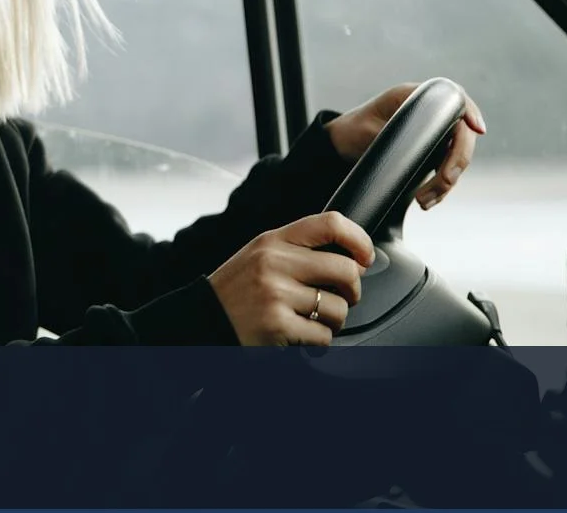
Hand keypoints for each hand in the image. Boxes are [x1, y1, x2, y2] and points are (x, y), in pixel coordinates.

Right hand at [208, 212, 372, 346]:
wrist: (201, 320)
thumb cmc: (235, 291)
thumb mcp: (260, 256)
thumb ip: (298, 252)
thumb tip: (355, 260)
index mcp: (273, 240)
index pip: (330, 223)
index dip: (359, 239)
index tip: (364, 256)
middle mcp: (274, 262)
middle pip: (346, 269)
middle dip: (352, 290)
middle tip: (341, 298)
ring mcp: (276, 293)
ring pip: (339, 308)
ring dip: (333, 321)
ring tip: (311, 320)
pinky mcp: (277, 324)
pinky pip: (323, 336)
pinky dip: (317, 342)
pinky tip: (299, 335)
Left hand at [325, 82, 486, 209]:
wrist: (341, 145)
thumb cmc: (353, 130)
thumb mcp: (371, 130)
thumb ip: (396, 134)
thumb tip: (420, 146)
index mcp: (416, 97)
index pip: (455, 101)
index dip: (471, 114)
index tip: (478, 129)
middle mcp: (431, 113)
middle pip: (462, 135)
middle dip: (456, 162)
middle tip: (445, 182)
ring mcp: (434, 133)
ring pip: (456, 157)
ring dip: (446, 181)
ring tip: (423, 201)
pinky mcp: (432, 152)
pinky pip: (445, 169)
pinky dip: (440, 187)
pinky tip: (427, 201)